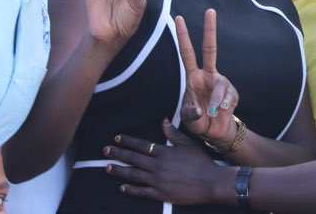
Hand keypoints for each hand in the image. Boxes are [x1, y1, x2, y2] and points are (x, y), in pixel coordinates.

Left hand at [105, 120, 221, 204]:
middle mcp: (158, 166)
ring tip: (107, 167)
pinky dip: (130, 189)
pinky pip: (141, 192)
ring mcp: (157, 181)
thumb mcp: (188, 144)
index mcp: (164, 152)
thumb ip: (173, 133)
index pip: (141, 145)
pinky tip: (122, 187)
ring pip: (133, 175)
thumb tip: (164, 121)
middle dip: (118, 154)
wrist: (210, 183)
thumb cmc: (201, 162)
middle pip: (133, 158)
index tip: (117, 138)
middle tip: (106, 151)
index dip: (128, 141)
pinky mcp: (160, 194)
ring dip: (119, 171)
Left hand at [176, 8, 239, 144]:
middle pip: (210, 49)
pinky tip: (221, 113)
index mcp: (193, 77)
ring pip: (220, 86)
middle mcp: (208, 75)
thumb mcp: (189, 118)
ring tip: (213, 113)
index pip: (187, 53)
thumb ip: (191, 114)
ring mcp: (221, 83)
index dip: (183, 37)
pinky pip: (228, 99)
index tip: (179, 18)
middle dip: (210, 30)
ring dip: (215, 101)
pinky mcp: (232, 94)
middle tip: (210, 10)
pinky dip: (224, 108)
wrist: (215, 133)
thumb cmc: (199, 121)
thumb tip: (202, 110)